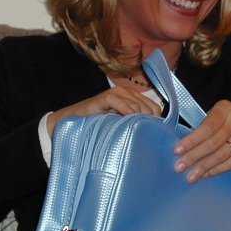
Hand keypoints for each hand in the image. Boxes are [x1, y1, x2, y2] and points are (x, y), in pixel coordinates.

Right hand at [46, 86, 161, 134]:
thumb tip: (155, 136)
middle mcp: (127, 93)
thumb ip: (136, 125)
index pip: (155, 108)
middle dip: (149, 122)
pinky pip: (119, 101)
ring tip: (135, 133)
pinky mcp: (104, 97)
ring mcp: (116, 93)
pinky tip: (127, 120)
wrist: (74, 122)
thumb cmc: (99, 126)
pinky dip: (125, 109)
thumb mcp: (121, 126)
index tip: (155, 135)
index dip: (157, 121)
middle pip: (148, 107)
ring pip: (136, 104)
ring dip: (138, 118)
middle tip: (146, 137)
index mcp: (134, 98)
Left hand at [173, 100, 230, 181]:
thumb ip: (205, 126)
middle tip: (179, 167)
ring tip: (192, 176)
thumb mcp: (219, 114)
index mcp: (225, 109)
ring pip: (222, 155)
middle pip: (212, 143)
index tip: (177, 151)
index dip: (191, 140)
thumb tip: (185, 148)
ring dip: (204, 167)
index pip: (206, 127)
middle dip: (194, 157)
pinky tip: (207, 174)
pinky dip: (218, 169)